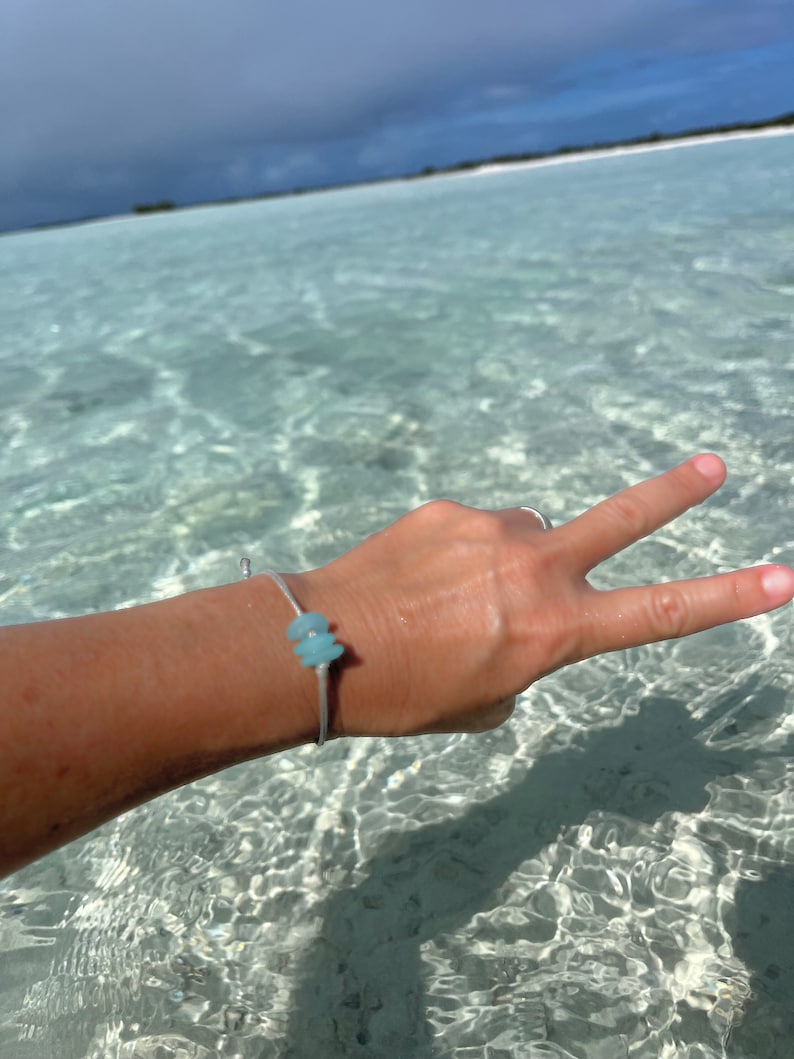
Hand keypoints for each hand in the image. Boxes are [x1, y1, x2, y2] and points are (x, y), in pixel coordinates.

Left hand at [290, 454, 793, 737]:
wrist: (323, 647)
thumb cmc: (407, 694)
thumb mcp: (485, 702)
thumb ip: (523, 657)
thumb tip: (516, 614)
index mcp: (554, 630)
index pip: (661, 613)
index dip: (728, 598)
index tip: (782, 578)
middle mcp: (534, 569)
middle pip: (622, 519)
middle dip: (675, 494)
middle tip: (714, 468)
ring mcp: (491, 530)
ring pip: (525, 535)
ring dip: (508, 561)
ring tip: (452, 600)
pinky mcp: (448, 510)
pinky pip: (474, 532)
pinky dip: (461, 556)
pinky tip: (418, 581)